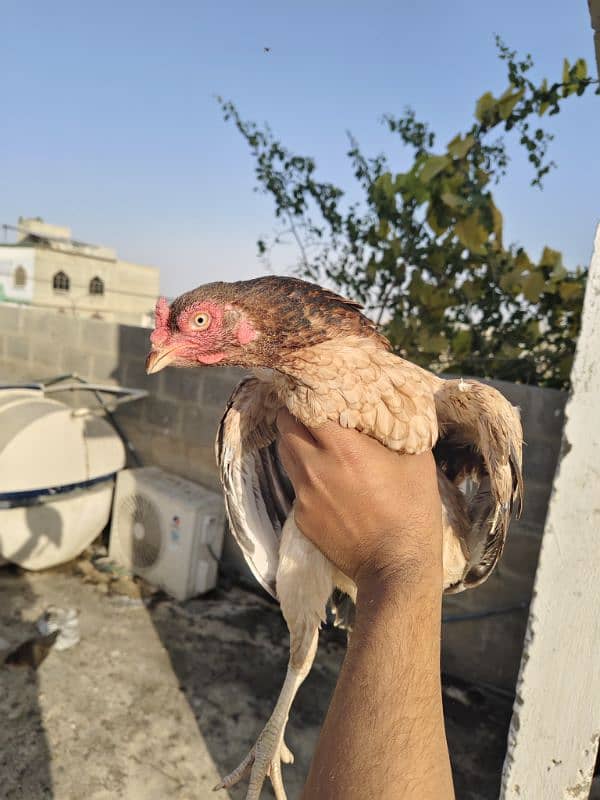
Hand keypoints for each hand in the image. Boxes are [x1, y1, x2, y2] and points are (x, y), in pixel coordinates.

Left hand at [276, 409, 442, 593]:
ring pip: (286, 456)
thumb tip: (384, 407)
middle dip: (295, 416)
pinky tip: (329, 485)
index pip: (304, 406)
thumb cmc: (413, 511)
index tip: (315, 389)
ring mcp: (304, 496)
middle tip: (312, 413)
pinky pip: (297, 486)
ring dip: (297, 445)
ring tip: (319, 445)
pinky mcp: (301, 519)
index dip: (307, 394)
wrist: (396, 568)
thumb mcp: (416, 460)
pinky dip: (306, 478)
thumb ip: (395, 428)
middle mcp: (315, 468)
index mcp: (343, 448)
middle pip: (285, 428)